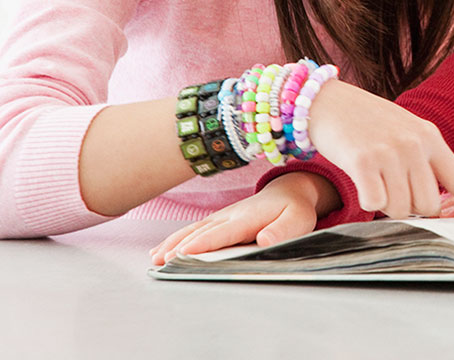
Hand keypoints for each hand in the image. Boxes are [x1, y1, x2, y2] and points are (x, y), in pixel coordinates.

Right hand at [148, 171, 336, 264]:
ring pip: (193, 230)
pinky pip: (193, 229)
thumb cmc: (294, 210)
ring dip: (173, 243)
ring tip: (156, 259)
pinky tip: (160, 250)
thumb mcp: (298, 220)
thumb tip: (264, 240)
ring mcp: (221, 216)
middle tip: (162, 262)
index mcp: (248, 217)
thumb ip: (282, 231)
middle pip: (202, 232)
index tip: (185, 252)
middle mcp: (230, 215)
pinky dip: (175, 239)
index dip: (204, 242)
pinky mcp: (218, 220)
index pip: (223, 232)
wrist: (288, 191)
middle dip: (181, 246)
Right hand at [306, 80, 453, 221]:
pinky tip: (361, 180)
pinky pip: (376, 204)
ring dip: (386, 204)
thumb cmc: (366, 122)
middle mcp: (415, 145)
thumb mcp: (405, 132)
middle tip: (391, 188)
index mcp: (430, 138)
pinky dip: (368, 202)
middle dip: (410, 208)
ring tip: (374, 177)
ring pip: (401, 209)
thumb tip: (435, 204)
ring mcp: (390, 152)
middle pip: (428, 206)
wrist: (327, 100)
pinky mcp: (364, 160)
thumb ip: (424, 161)